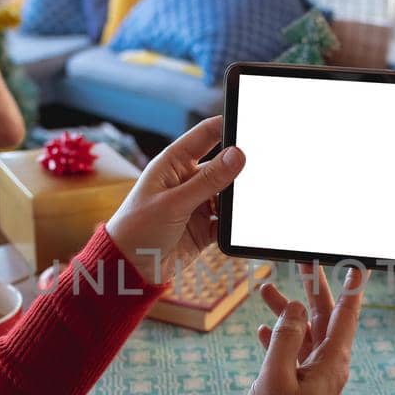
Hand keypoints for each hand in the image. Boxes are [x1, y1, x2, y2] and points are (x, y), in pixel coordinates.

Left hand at [106, 117, 244, 283]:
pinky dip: (236, 223)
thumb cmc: (137, 228)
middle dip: (241, 167)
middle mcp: (187, 180)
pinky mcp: (205, 227)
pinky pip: (227, 221)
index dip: (229, 126)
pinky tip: (244, 224)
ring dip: (239, 199)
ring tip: (255, 199)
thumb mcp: (174, 202)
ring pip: (228, 194)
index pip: (207, 135)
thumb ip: (208, 180)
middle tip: (264, 168)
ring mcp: (197, 204)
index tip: (254, 125)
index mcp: (174, 163)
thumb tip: (237, 154)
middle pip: (223, 165)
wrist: (130, 269)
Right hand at [240, 264, 368, 394]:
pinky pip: (293, 355)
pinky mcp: (298, 390)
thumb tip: (297, 308)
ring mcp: (313, 379)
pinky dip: (279, 339)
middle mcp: (328, 368)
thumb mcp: (276, 375)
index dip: (351, 287)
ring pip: (305, 335)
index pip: (346, 315)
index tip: (356, 264)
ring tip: (265, 289)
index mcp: (331, 363)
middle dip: (314, 289)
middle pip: (325, 319)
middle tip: (305, 261)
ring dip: (288, 313)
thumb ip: (286, 336)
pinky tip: (263, 329)